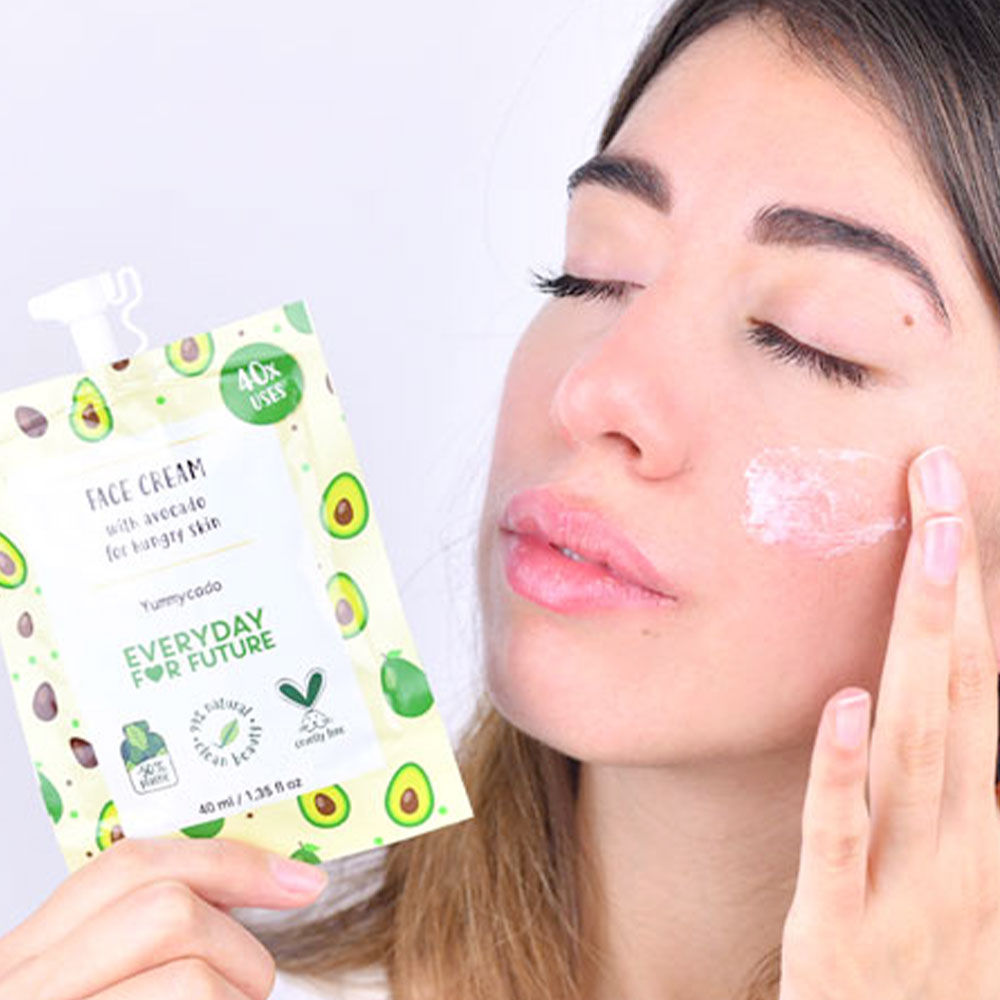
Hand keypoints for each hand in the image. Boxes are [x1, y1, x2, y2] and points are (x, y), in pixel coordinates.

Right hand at [0, 835, 328, 999]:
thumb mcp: (90, 990)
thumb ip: (134, 946)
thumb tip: (241, 888)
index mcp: (22, 961)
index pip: (128, 865)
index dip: (227, 862)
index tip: (297, 879)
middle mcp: (26, 991)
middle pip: (170, 910)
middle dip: (239, 946)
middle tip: (250, 989)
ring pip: (194, 978)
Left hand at [779, 444, 999, 999]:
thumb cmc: (923, 976)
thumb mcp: (954, 880)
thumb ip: (947, 791)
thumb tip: (926, 694)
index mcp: (983, 825)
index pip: (985, 687)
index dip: (975, 595)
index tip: (952, 507)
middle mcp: (961, 844)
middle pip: (965, 693)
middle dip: (957, 585)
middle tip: (941, 484)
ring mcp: (906, 885)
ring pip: (919, 747)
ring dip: (923, 645)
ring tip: (926, 551)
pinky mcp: (839, 930)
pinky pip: (843, 839)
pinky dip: (847, 771)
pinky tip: (846, 703)